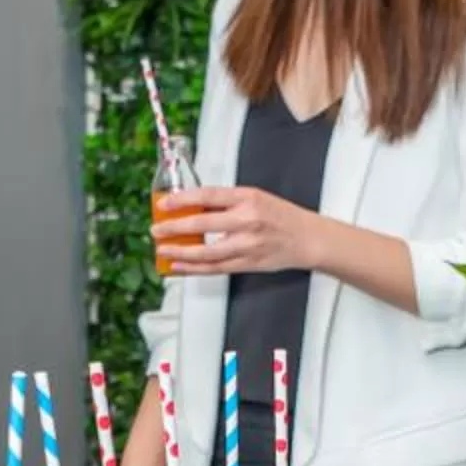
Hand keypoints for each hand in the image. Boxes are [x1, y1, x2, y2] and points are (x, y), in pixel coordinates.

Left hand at [157, 186, 325, 274]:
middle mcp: (247, 221)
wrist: (308, 239)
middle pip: (202, 225)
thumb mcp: (255, 197)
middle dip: (174, 228)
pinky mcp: (247, 264)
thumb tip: (192, 206)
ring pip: (206, 252)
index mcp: (248, 198)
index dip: (183, 200)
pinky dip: (194, 269)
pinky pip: (215, 268)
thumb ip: (225, 202)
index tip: (165, 203)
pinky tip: (179, 267)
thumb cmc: (282, 216)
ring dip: (180, 253)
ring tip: (163, 250)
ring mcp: (247, 245)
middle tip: (157, 229)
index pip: (208, 196)